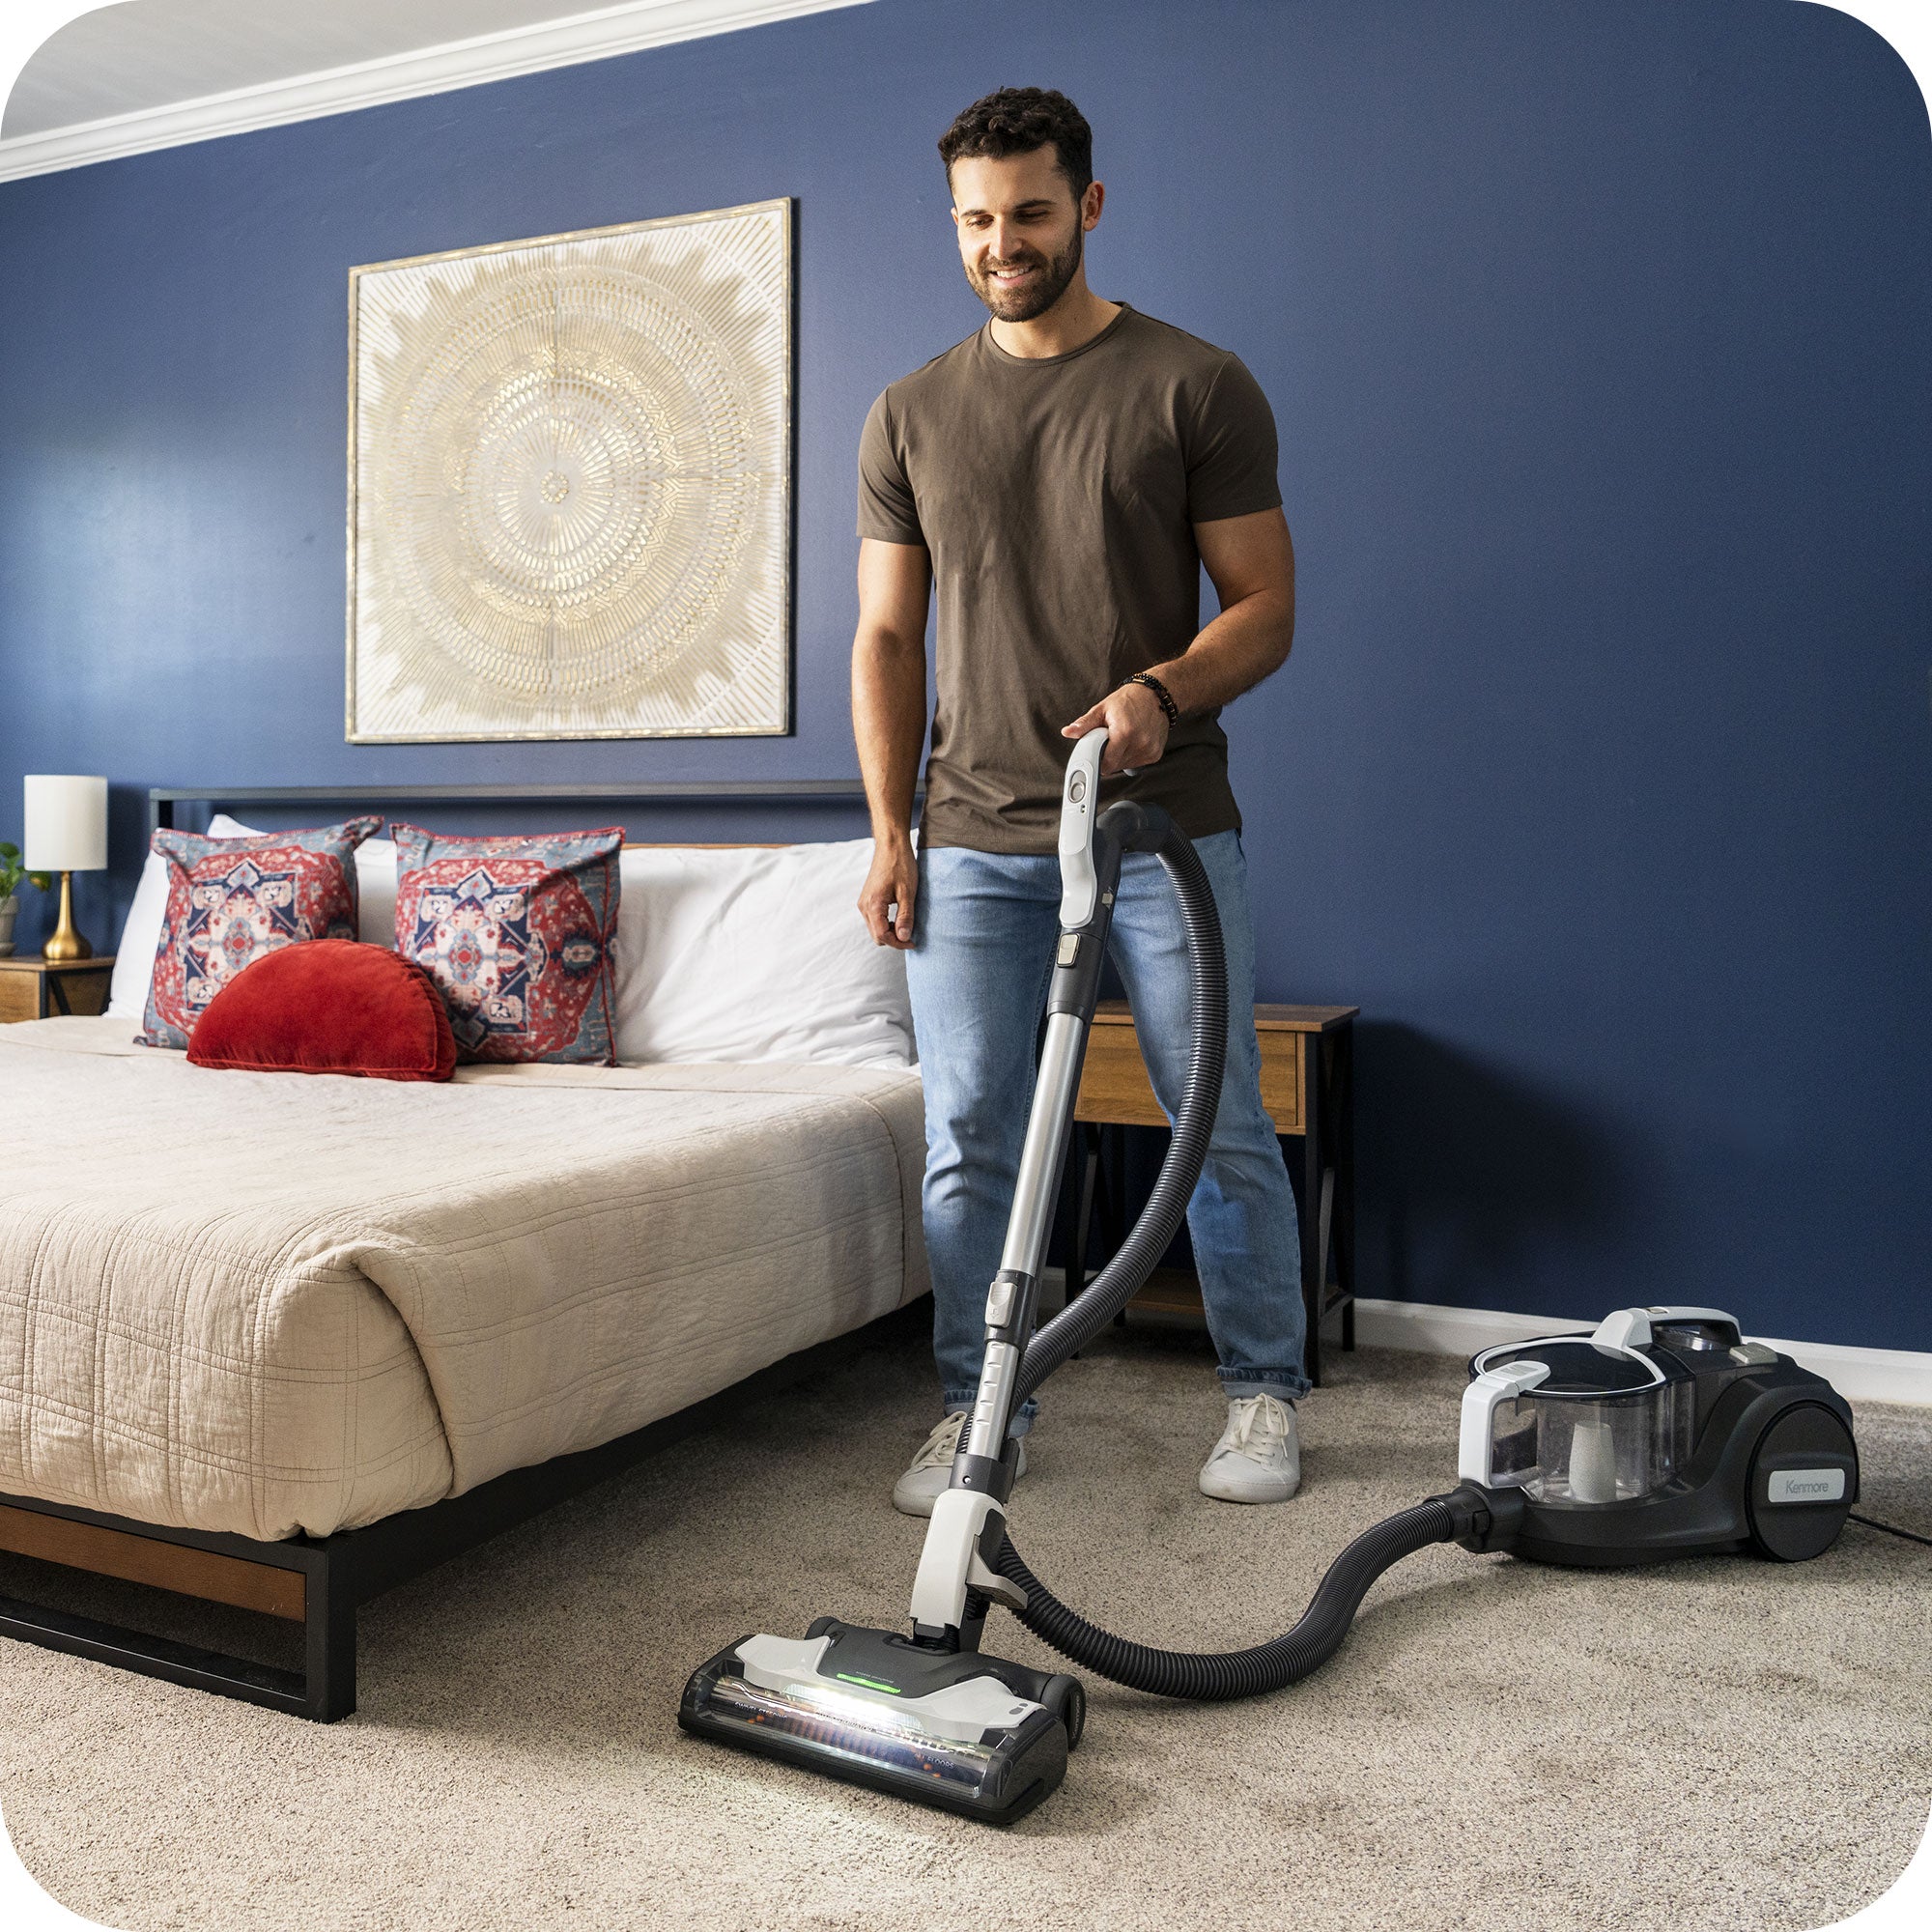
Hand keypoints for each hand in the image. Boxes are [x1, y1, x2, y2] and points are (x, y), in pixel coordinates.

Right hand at [858, 833, 917, 948]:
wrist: (891, 846)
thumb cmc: (900, 865)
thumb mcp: (907, 893)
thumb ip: (905, 917)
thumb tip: (904, 938)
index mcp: (873, 905)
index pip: (882, 936)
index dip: (898, 943)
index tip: (913, 942)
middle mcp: (864, 906)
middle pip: (876, 936)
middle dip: (893, 939)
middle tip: (911, 934)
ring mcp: (864, 902)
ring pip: (875, 929)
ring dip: (890, 931)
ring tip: (906, 924)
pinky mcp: (867, 899)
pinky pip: (874, 920)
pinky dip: (886, 923)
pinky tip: (898, 917)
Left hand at [1062, 681, 1169, 775]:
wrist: (1155, 694)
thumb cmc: (1130, 699)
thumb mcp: (1102, 708)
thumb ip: (1084, 724)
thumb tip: (1068, 732)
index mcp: (1125, 732)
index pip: (1106, 763)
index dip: (1097, 760)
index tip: (1094, 755)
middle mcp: (1140, 742)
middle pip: (1114, 766)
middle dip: (1107, 757)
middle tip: (1109, 739)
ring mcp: (1149, 749)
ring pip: (1124, 766)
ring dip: (1119, 757)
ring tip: (1122, 738)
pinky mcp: (1155, 754)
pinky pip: (1136, 764)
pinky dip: (1130, 756)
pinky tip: (1132, 741)